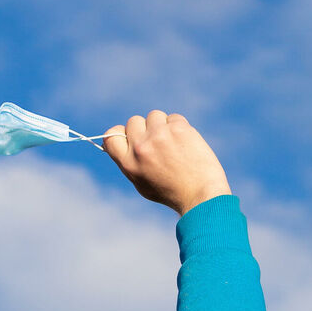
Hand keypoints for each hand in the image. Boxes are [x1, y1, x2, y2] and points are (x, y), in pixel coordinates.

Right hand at [103, 111, 231, 215]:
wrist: (200, 195)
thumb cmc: (171, 192)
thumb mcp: (142, 184)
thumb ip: (130, 162)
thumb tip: (123, 140)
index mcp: (128, 163)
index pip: (111, 135)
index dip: (121, 133)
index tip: (132, 138)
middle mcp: (141, 148)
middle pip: (134, 121)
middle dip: (145, 129)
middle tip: (159, 145)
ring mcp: (159, 136)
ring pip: (154, 116)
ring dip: (163, 126)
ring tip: (174, 144)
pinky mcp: (178, 129)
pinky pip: (174, 118)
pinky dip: (179, 127)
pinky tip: (186, 143)